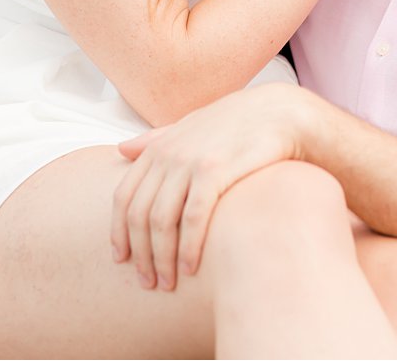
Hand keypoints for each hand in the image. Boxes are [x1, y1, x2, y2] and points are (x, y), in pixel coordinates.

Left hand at [111, 85, 307, 288]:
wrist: (278, 113)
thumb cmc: (234, 124)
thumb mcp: (189, 126)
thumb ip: (155, 139)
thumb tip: (121, 149)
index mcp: (156, 148)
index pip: (123, 197)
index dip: (118, 232)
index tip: (121, 260)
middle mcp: (166, 155)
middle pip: (139, 214)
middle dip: (140, 254)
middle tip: (147, 283)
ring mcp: (188, 162)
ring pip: (162, 221)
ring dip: (162, 258)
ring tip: (167, 283)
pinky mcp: (214, 171)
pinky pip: (192, 218)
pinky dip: (188, 247)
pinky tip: (191, 269)